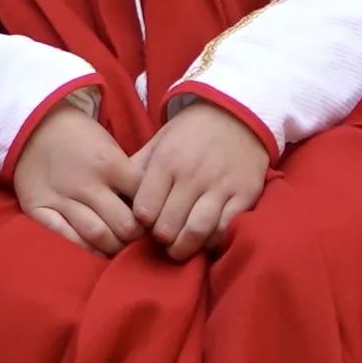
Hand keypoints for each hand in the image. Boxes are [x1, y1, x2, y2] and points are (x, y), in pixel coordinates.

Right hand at [8, 104, 137, 254]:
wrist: (33, 127)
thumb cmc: (79, 138)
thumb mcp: (109, 147)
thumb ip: (126, 176)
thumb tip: (148, 207)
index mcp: (110, 164)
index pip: (143, 200)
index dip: (151, 215)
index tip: (150, 220)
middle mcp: (87, 183)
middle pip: (124, 224)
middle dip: (134, 236)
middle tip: (135, 237)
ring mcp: (61, 197)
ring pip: (97, 236)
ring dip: (113, 247)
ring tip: (116, 245)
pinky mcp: (38, 209)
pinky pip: (65, 238)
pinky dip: (83, 249)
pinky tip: (93, 250)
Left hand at [124, 99, 271, 257]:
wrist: (237, 114)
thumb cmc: (191, 132)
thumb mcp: (159, 141)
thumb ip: (138, 168)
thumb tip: (116, 196)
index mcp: (166, 161)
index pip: (144, 210)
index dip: (142, 223)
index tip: (146, 223)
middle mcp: (192, 174)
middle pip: (167, 226)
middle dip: (162, 239)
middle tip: (163, 239)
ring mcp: (221, 185)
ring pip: (196, 231)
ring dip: (184, 247)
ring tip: (180, 247)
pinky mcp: (245, 194)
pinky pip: (225, 229)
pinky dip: (213, 241)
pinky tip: (205, 239)